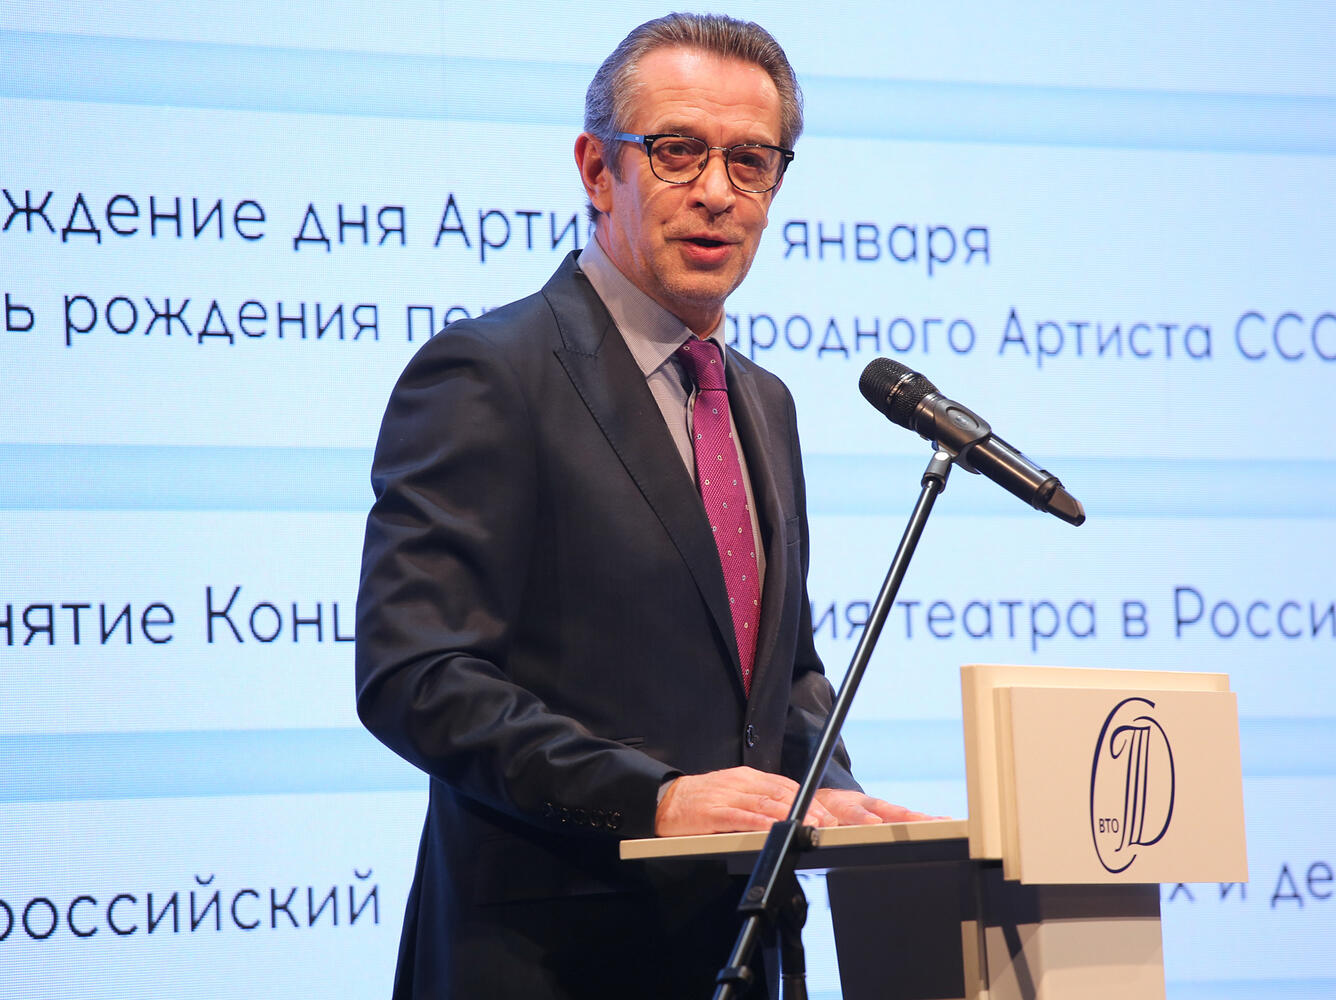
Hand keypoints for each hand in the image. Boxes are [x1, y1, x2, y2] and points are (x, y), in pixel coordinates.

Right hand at [654, 766, 837, 835]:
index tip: (826, 813)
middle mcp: (740, 783)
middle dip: (806, 808)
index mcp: (748, 777)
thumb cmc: (702, 798)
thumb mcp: (734, 791)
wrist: (665, 799)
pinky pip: (740, 817)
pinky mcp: (713, 812)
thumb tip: (787, 810)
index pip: (785, 786)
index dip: (808, 799)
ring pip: (764, 804)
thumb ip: (758, 797)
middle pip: (780, 794)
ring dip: (789, 815)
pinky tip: (773, 829)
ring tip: (808, 826)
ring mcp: (727, 796)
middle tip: (826, 823)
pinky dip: (759, 823)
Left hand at [812, 788, 939, 825]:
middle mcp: (865, 804)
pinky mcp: (887, 813)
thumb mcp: (813, 814)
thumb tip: (814, 826)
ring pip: (900, 813)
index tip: (873, 821)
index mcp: (842, 804)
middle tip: (923, 820)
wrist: (825, 798)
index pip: (852, 811)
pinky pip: (906, 818)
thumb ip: (817, 821)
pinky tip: (944, 821)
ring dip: (920, 818)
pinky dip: (924, 820)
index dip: (862, 816)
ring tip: (942, 821)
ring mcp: (878, 809)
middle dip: (905, 816)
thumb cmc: (819, 808)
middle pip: (886, 810)